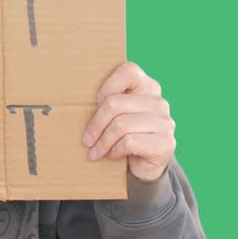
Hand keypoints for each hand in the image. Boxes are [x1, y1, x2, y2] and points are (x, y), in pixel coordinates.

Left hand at [81, 62, 176, 182]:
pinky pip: (129, 142)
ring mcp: (165, 122)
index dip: (107, 87)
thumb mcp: (117, 115)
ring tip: (95, 151)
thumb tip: (72, 102)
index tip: (96, 103)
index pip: (128, 71)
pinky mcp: (165, 143)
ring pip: (120, 125)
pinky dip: (115, 151)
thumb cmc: (125, 136)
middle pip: (115, 103)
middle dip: (96, 124)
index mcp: (148, 87)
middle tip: (87, 139)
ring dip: (103, 141)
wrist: (146, 167)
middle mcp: (159, 102)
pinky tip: (111, 155)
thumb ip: (108, 102)